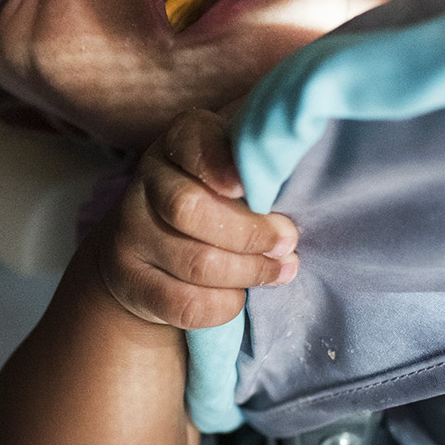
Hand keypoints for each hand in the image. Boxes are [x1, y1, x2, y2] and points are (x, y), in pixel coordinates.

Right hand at [93, 109, 297, 331]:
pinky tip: (242, 295)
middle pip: (189, 208)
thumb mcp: (239, 164)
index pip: (192, 143)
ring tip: (281, 270)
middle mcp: (145, 180)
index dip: (219, 163)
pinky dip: (224, 304)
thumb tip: (315, 147)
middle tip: (288, 243)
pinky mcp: (129, 279)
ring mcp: (130, 232)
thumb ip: (265, 157)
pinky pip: (185, 303)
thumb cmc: (221, 198)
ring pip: (195, 262)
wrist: (154, 249)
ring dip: (249, 272)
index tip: (247, 187)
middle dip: (249, 233)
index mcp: (179, 141)